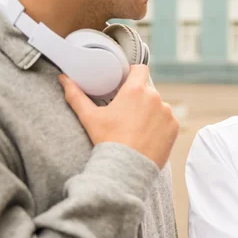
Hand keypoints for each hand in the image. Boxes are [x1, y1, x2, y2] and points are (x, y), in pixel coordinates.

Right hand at [59, 65, 178, 166]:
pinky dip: (160, 125)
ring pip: (158, 106)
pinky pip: (167, 120)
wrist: (126, 168)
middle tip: (127, 112)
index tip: (127, 83)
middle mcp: (155, 98)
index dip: (134, 74)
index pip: (140, 69)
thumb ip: (76, 95)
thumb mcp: (89, 117)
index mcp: (135, 90)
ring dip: (150, 112)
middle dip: (139, 98)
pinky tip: (147, 135)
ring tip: (137, 127)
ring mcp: (166, 112)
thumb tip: (63, 78)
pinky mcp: (174, 127)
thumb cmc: (108, 141)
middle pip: (147, 90)